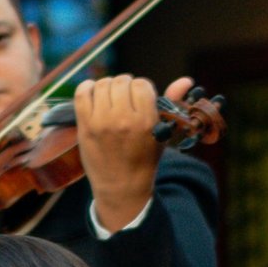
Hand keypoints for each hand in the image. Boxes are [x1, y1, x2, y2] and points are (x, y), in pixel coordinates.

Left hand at [74, 74, 174, 231]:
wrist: (121, 186)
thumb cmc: (145, 158)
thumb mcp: (163, 133)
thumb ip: (172, 103)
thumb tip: (185, 80)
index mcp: (146, 121)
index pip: (142, 84)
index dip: (141, 88)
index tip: (139, 97)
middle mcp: (124, 120)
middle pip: (121, 82)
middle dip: (124, 85)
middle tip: (124, 97)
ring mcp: (102, 123)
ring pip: (102, 85)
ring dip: (106, 87)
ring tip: (109, 97)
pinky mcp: (85, 127)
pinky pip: (82, 94)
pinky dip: (86, 88)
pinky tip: (93, 94)